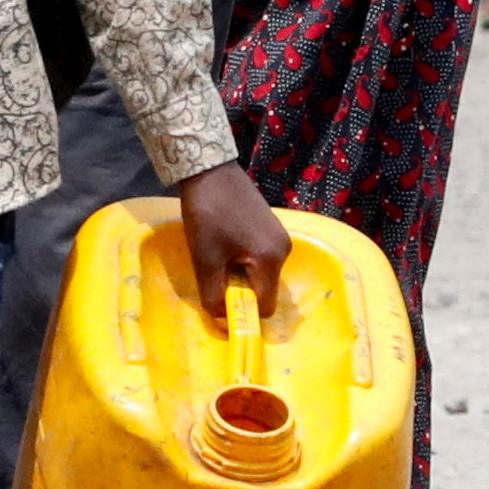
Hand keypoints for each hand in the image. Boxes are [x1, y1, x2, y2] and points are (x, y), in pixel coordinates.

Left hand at [170, 160, 291, 319]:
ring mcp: (280, 236)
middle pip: (264, 289)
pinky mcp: (271, 227)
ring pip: (261, 274)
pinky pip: (261, 257)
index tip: (219, 303)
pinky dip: (244, 260)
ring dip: (239, 274)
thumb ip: (213, 294)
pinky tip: (224, 243)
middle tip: (213, 274)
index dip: (242, 312)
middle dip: (239, 291)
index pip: (265, 306)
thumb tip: (220, 320)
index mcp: (271, 259)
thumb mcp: (205, 259)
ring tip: (217, 255)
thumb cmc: (207, 214)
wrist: (209, 169)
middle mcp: (284, 250)